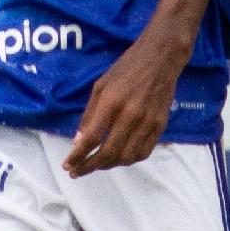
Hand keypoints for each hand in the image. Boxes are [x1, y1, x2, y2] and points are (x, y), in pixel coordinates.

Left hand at [64, 24, 189, 175]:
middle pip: (108, 152)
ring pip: (126, 157)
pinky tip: (118, 159)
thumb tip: (79, 141)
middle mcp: (131, 115)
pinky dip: (128, 160)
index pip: (92, 138)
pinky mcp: (160, 125)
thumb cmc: (127, 68)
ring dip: (108, 166)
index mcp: (112, 102)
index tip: (67, 165)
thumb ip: (90, 115)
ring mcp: (148, 122)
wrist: (161, 58)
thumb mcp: (100, 85)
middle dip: (89, 166)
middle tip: (77, 172)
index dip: (77, 156)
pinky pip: (143, 152)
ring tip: (96, 165)